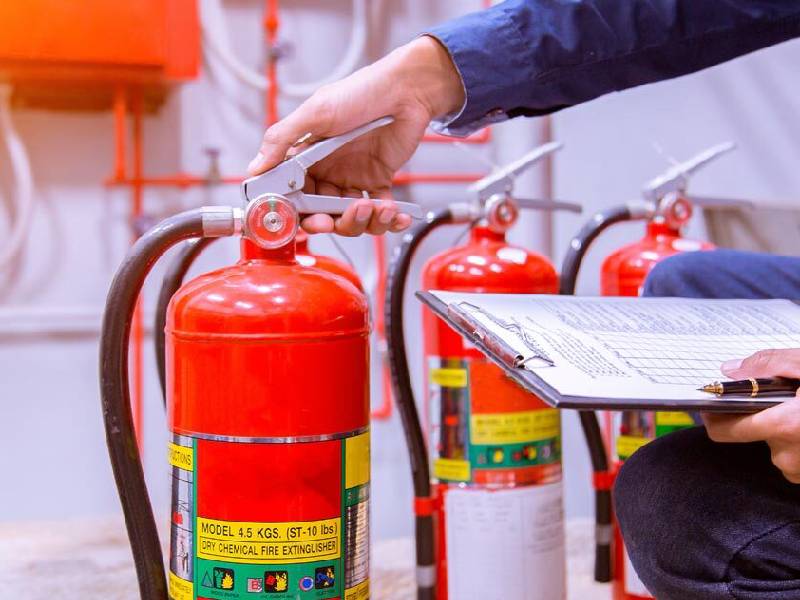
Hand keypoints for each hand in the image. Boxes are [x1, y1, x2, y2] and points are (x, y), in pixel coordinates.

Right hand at [247, 36, 464, 235]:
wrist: (407, 89)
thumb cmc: (361, 92)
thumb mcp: (316, 112)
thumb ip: (282, 140)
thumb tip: (255, 167)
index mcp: (306, 156)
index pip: (293, 194)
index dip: (295, 212)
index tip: (302, 221)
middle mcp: (327, 171)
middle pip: (320, 212)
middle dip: (330, 222)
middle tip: (334, 220)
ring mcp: (353, 178)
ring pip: (350, 217)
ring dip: (362, 221)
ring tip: (377, 208)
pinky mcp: (379, 182)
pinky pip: (380, 212)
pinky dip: (389, 220)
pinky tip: (396, 215)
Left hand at [703, 349, 799, 482]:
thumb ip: (769, 364)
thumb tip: (731, 370)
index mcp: (784, 427)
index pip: (722, 430)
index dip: (714, 415)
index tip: (711, 403)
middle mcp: (790, 456)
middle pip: (750, 434)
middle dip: (760, 415)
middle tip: (780, 396)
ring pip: (775, 445)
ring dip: (784, 428)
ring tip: (799, 407)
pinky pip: (794, 457)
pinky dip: (798, 440)